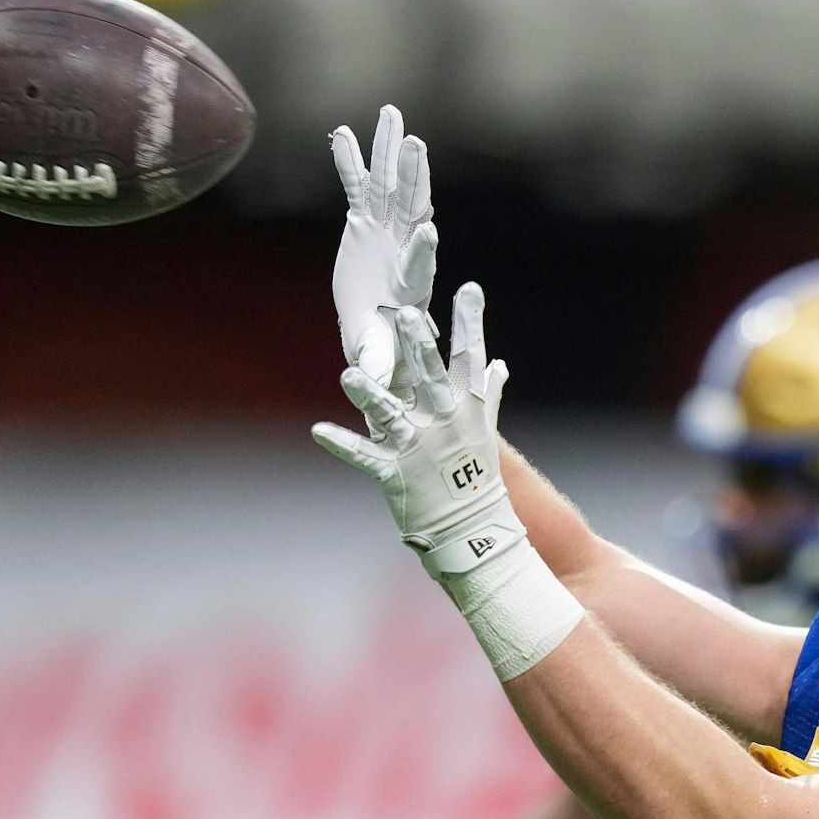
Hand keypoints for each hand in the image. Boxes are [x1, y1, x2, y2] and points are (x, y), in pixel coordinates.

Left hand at [313, 284, 517, 576]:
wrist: (471, 528)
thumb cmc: (477, 476)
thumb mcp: (483, 430)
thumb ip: (487, 393)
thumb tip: (500, 364)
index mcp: (465, 409)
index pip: (469, 358)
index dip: (469, 323)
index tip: (469, 289)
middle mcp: (443, 423)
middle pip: (430, 377)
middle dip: (417, 346)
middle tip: (406, 313)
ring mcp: (417, 447)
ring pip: (391, 415)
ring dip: (369, 396)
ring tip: (349, 375)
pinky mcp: (394, 472)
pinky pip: (364, 456)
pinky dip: (342, 444)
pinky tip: (317, 430)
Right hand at [333, 105, 437, 384]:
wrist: (376, 334)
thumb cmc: (379, 351)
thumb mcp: (376, 359)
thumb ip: (375, 362)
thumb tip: (373, 378)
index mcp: (409, 286)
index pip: (419, 265)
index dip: (422, 250)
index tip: (427, 231)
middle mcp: (402, 250)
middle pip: (410, 210)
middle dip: (412, 180)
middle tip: (416, 146)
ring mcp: (384, 231)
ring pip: (388, 187)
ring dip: (388, 153)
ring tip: (391, 116)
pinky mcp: (364, 223)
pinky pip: (356, 187)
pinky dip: (350, 162)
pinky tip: (342, 134)